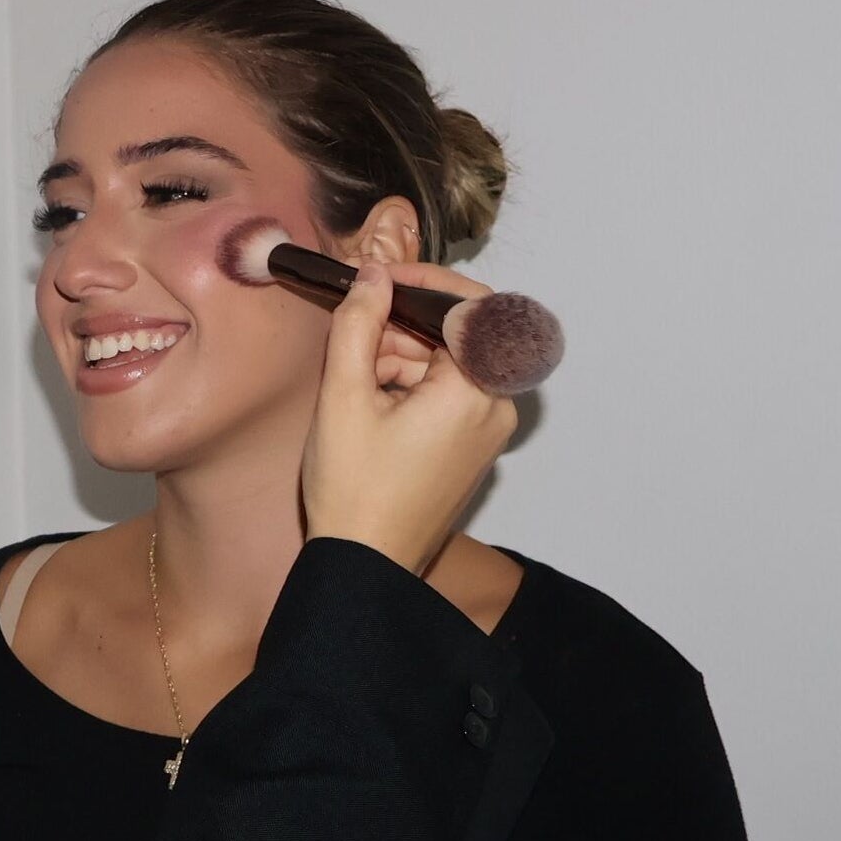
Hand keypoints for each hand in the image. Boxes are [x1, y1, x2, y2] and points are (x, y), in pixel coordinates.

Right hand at [301, 262, 518, 571]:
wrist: (367, 562)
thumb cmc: (355, 489)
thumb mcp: (344, 396)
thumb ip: (358, 324)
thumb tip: (373, 277)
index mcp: (474, 390)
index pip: (471, 306)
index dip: (426, 282)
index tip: (383, 279)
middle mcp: (496, 406)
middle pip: (460, 334)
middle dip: (404, 327)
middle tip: (355, 340)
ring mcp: (488, 429)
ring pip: (452, 362)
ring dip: (404, 356)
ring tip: (355, 383)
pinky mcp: (474, 445)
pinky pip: (451, 392)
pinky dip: (413, 384)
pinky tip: (371, 404)